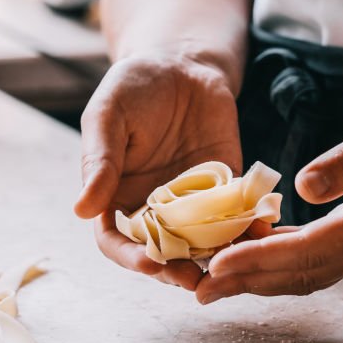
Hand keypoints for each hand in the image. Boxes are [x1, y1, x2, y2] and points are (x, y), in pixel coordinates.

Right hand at [74, 54, 241, 290]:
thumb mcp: (108, 116)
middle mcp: (156, 208)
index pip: (118, 243)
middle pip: (163, 254)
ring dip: (216, 258)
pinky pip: (238, 215)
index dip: (131, 259)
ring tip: (231, 265)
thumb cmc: (134, 86)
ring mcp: (194, 202)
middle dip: (177, 271)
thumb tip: (81, 209)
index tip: (150, 265)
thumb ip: (99, 161)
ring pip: (203, 244)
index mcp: (118, 197)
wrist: (183, 63)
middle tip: (194, 279)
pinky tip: (261, 230)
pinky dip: (249, 227)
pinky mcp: (228, 188)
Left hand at [195, 80, 342, 302]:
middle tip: (199, 289)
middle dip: (251, 282)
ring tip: (214, 282)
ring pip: (311, 273)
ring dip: (262, 280)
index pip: (312, 248)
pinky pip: (320, 258)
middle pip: (306, 273)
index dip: (262, 257)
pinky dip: (283, 261)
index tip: (218, 265)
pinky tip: (253, 255)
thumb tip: (302, 187)